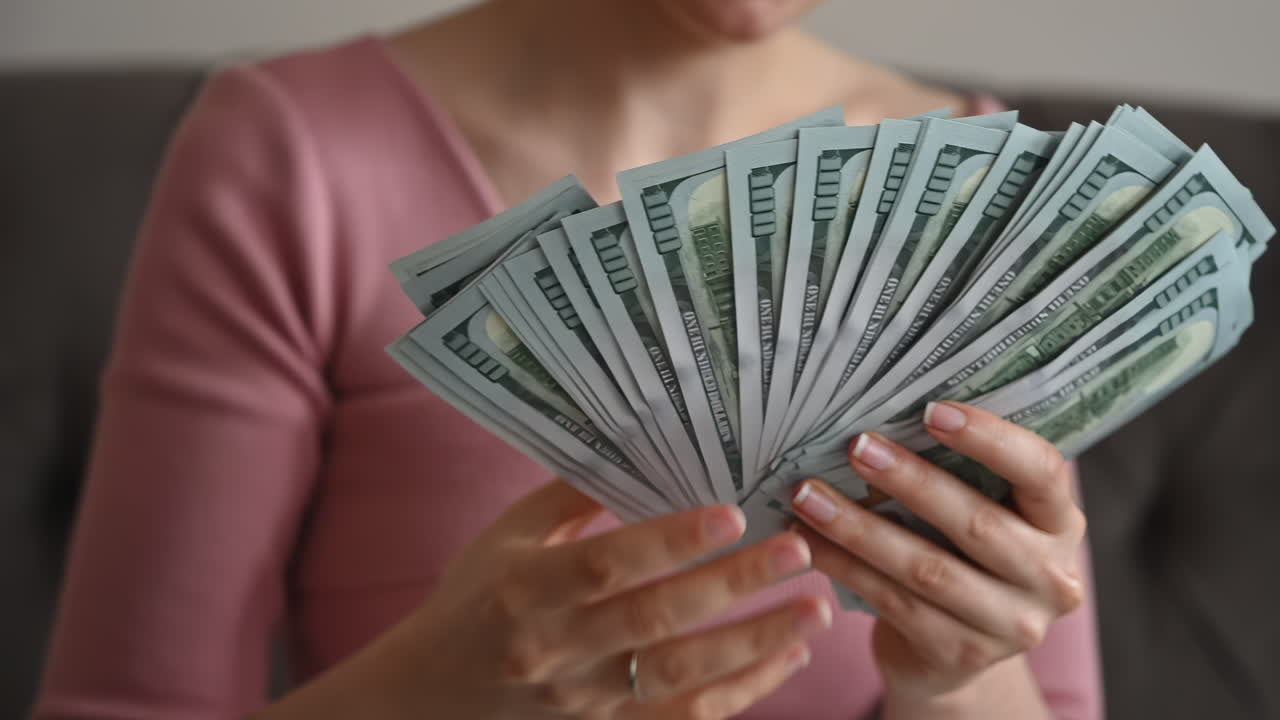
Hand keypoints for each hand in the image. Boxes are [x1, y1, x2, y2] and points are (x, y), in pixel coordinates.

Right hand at [387, 479, 829, 718]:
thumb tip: (647, 443)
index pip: (608, 565)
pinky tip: (788, 656)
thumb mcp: (508, 537)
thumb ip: (571, 496)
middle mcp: (556, 649)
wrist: (433, 696)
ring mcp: (583, 701)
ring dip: (756, 643)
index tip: (735, 513)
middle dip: (735, 585)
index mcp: (528, 589)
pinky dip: (743, 692)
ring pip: (680, 678)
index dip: (672, 541)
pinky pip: (684, 719)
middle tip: (800, 551)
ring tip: (817, 608)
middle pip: (656, 620)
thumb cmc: (476, 600)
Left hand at [788, 402, 1086, 705]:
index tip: (930, 410)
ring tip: (809, 495)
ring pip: (926, 568)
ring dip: (860, 527)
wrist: (954, 656)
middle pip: (977, 524)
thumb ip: (961, 471)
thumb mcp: (984, 512)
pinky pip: (893, 602)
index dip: (990, 439)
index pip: (1042, 472)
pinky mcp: (961, 655)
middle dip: (909, 480)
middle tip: (855, 445)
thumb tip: (884, 406)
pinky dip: (845, 567)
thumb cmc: (961, 556)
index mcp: (1061, 525)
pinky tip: (809, 541)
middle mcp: (1051, 579)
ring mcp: (1011, 626)